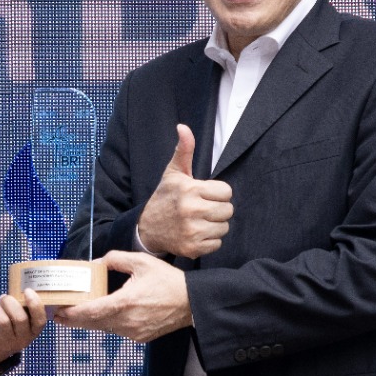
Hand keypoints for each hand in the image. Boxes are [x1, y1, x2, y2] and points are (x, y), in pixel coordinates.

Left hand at [0, 290, 47, 369]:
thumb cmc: (9, 329)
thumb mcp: (20, 324)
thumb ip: (23, 310)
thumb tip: (20, 291)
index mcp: (33, 332)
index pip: (40, 320)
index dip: (35, 304)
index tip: (27, 291)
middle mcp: (22, 340)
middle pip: (19, 318)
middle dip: (10, 302)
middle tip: (4, 298)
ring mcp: (6, 343)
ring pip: (2, 320)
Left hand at [54, 251, 190, 342]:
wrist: (191, 302)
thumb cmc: (167, 280)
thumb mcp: (141, 262)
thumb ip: (115, 260)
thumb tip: (95, 264)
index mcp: (125, 302)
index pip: (91, 311)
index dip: (72, 313)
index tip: (58, 311)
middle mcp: (127, 321)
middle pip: (93, 323)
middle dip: (74, 320)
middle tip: (59, 315)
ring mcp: (133, 332)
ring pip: (104, 328)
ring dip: (90, 322)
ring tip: (77, 314)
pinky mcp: (140, 337)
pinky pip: (117, 331)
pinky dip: (108, 324)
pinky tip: (103, 316)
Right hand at [137, 124, 232, 258]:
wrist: (147, 228)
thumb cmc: (165, 197)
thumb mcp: (173, 173)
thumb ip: (184, 150)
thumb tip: (183, 127)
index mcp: (190, 190)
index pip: (226, 192)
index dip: (218, 193)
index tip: (205, 195)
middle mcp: (191, 211)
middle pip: (228, 210)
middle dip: (218, 209)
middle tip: (203, 208)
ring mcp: (192, 231)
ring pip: (224, 228)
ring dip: (215, 225)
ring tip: (199, 221)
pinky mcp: (193, 248)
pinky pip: (217, 243)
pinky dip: (209, 240)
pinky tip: (196, 233)